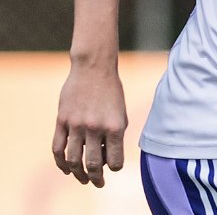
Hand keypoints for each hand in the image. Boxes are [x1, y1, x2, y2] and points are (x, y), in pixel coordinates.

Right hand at [52, 64, 127, 186]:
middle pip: (93, 164)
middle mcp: (95, 128)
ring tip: (83, 179)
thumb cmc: (111, 92)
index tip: (114, 168)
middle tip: (98, 184)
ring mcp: (76, 125)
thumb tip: (106, 159)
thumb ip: (115, 137)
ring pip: (73, 160)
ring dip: (78, 174)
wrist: (94, 69)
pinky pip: (58, 148)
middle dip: (96, 178)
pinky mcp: (61, 121)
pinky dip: (60, 163)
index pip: (115, 160)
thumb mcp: (121, 114)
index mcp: (115, 127)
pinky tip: (66, 169)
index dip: (115, 169)